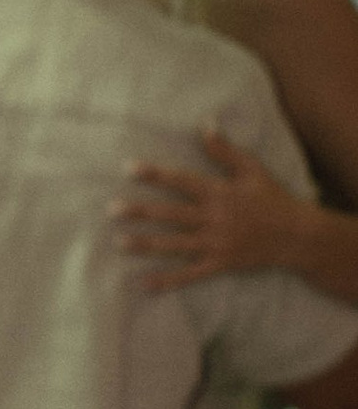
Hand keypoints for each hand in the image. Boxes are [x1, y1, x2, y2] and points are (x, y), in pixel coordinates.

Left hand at [115, 129, 311, 288]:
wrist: (297, 236)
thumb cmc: (272, 199)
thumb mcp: (252, 170)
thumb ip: (225, 150)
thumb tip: (205, 124)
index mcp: (219, 193)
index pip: (181, 181)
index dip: (154, 175)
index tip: (129, 169)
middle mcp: (214, 219)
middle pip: (171, 215)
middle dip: (140, 212)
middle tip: (111, 210)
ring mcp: (216, 244)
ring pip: (174, 245)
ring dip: (146, 244)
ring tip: (119, 242)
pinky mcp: (220, 264)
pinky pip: (189, 274)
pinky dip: (167, 280)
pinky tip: (143, 283)